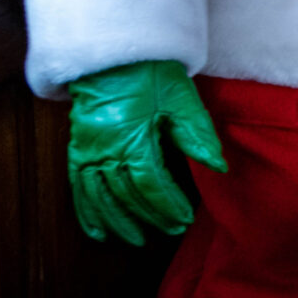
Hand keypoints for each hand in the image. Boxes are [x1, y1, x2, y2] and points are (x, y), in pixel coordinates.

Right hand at [66, 59, 226, 244]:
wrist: (117, 56)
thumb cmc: (154, 77)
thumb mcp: (183, 101)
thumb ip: (198, 136)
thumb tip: (219, 167)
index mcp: (133, 137)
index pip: (150, 182)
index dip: (167, 204)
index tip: (183, 218)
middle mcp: (106, 149)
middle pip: (126, 194)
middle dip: (148, 216)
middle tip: (169, 231)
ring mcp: (88, 151)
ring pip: (99, 197)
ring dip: (117, 222)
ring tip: (136, 240)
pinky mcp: (78, 150)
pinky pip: (79, 188)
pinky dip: (87, 212)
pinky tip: (98, 231)